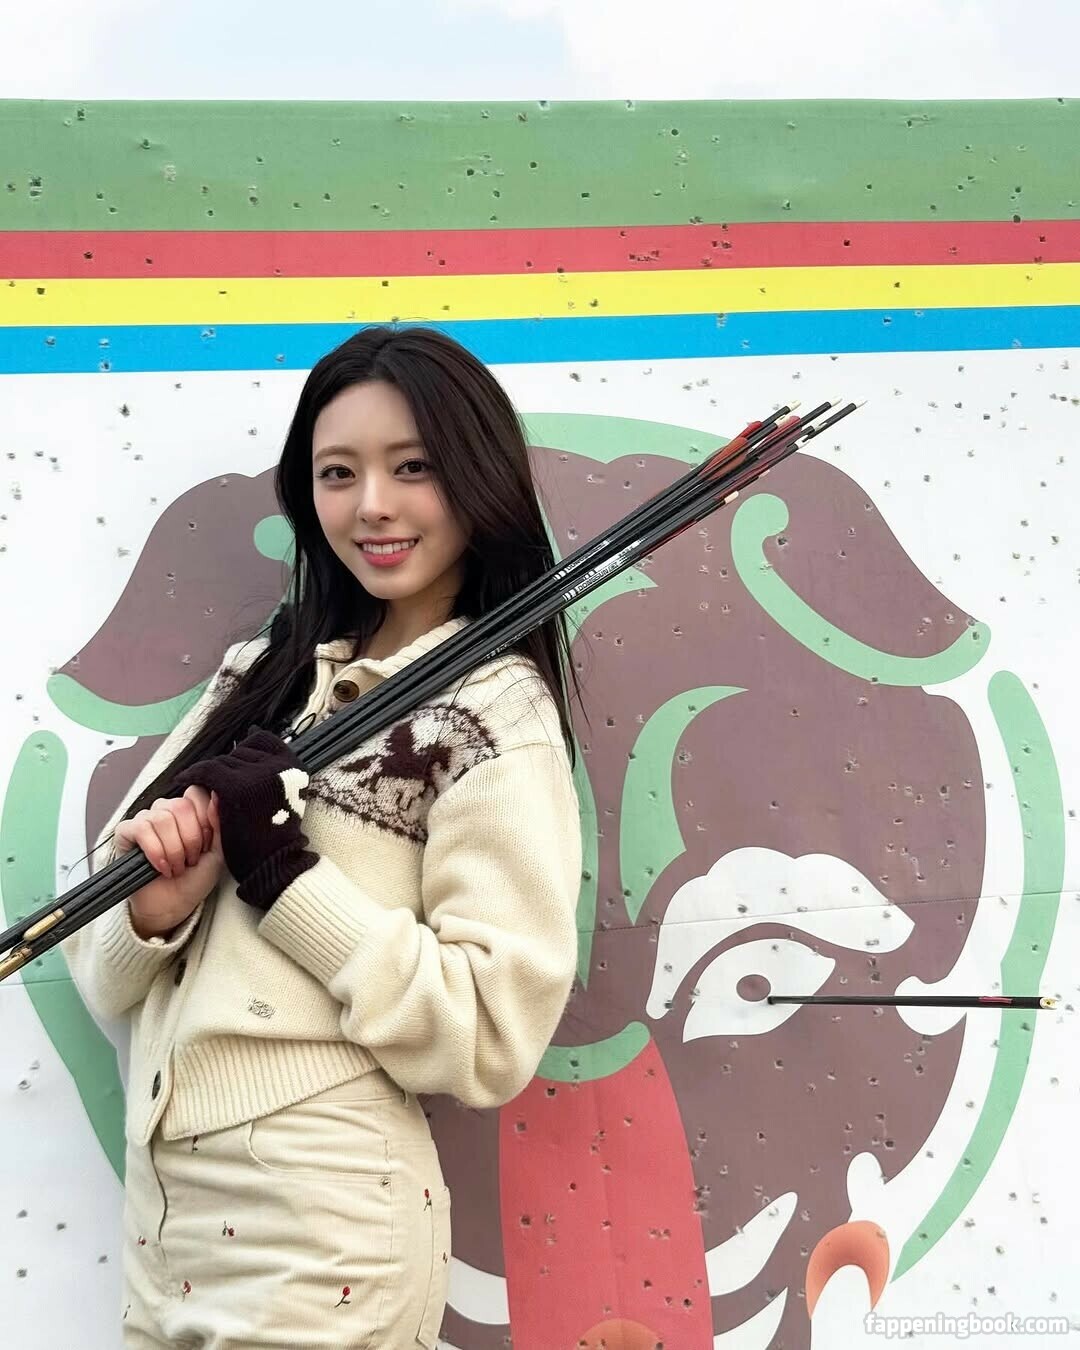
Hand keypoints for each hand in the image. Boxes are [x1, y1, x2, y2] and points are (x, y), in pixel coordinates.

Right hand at [115, 787, 224, 939]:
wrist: (173, 906)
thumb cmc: (194, 879)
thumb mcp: (216, 852)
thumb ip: (218, 824)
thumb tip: (217, 796)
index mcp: (188, 811)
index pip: (196, 793)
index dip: (204, 820)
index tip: (206, 844)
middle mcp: (165, 810)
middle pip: (180, 805)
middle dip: (190, 839)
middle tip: (190, 860)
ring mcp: (145, 819)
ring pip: (162, 818)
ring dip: (173, 849)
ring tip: (176, 867)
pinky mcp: (126, 832)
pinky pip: (141, 828)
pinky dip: (155, 850)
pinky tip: (160, 866)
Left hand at [169, 726, 317, 911]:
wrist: (273, 861)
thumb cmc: (276, 835)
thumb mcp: (281, 799)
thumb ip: (269, 778)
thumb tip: (252, 746)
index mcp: (290, 766)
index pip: (262, 741)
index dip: (247, 752)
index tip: (237, 765)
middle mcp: (274, 765)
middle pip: (240, 753)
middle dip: (229, 767)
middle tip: (219, 781)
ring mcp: (254, 774)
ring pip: (221, 762)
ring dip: (212, 773)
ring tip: (201, 782)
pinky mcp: (233, 787)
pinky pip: (205, 772)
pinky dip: (193, 775)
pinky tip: (183, 779)